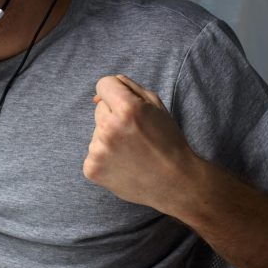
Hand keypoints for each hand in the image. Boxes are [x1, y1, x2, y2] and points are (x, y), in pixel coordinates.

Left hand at [83, 75, 199, 213]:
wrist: (175, 182)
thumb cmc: (168, 141)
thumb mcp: (156, 105)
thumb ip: (128, 87)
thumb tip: (98, 94)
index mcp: (127, 108)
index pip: (103, 84)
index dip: (115, 92)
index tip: (125, 105)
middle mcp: (109, 127)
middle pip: (99, 109)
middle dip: (114, 116)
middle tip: (135, 134)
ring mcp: (98, 150)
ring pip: (96, 132)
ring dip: (109, 138)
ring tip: (131, 152)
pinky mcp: (92, 168)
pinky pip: (92, 153)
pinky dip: (105, 158)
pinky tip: (123, 164)